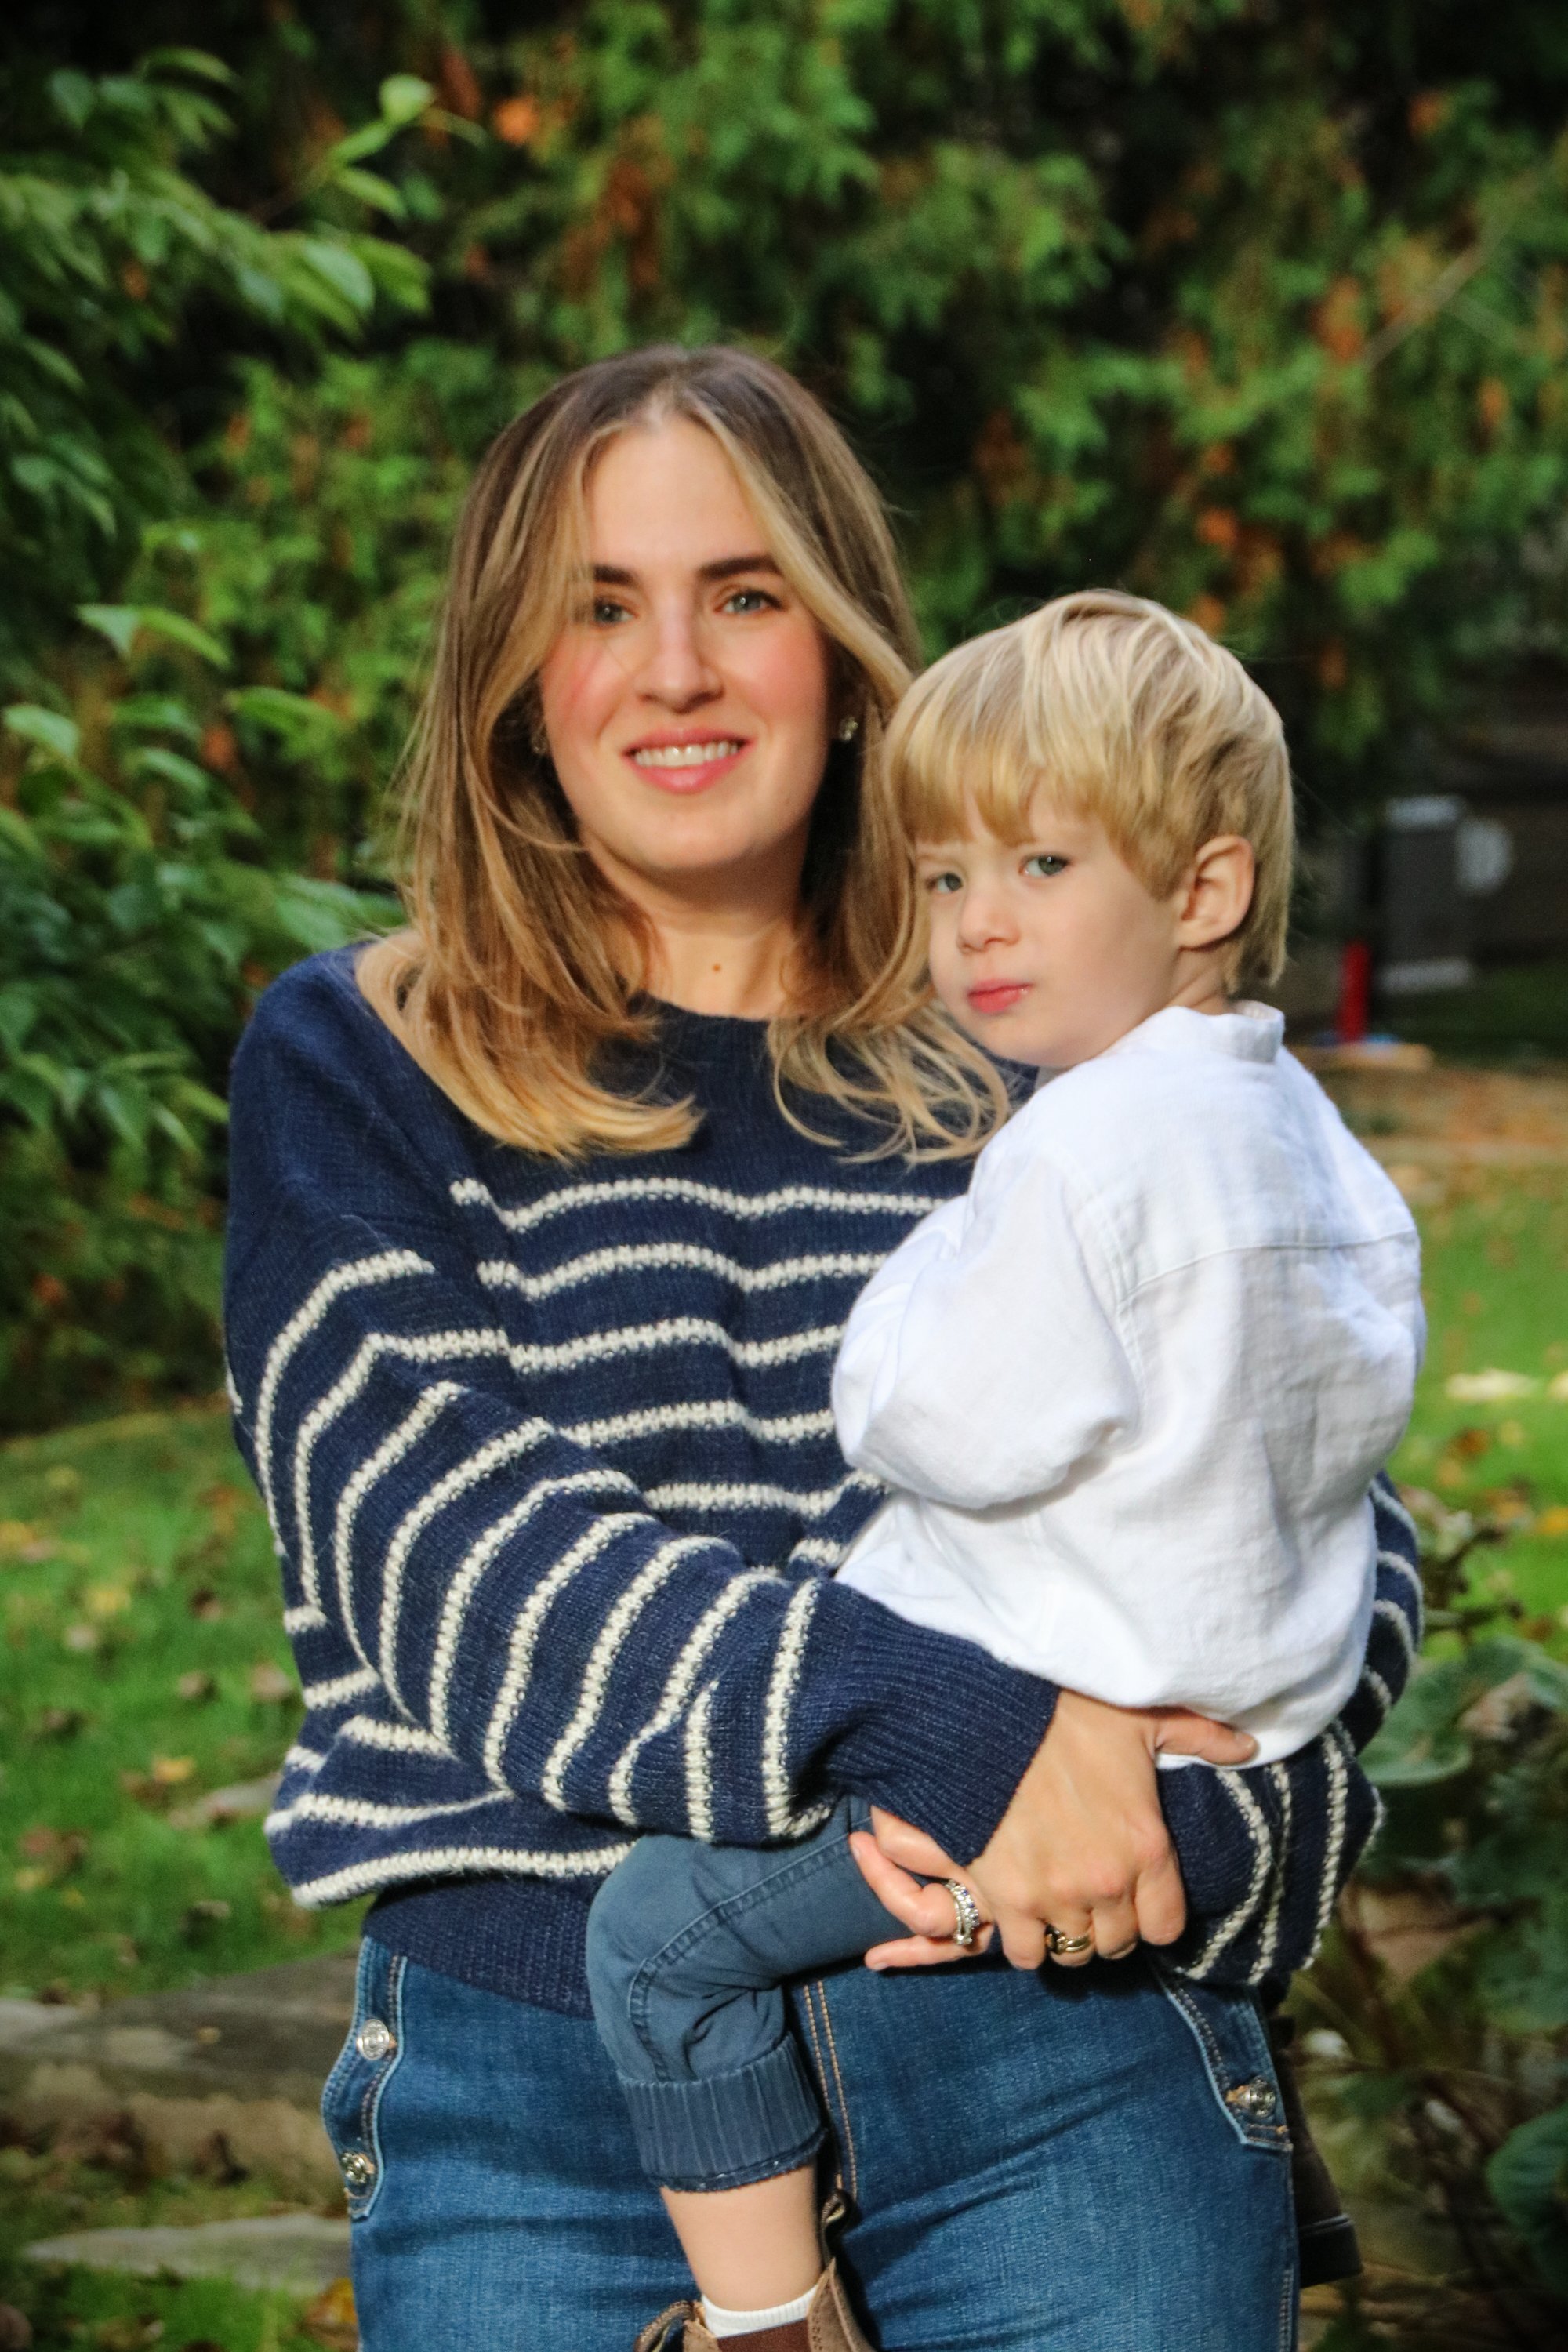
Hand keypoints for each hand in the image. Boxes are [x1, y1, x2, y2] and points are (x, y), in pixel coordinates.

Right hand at [866, 1692, 1256, 1973]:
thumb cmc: (1070, 1713)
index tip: (1136, 1897)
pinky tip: (1023, 1914)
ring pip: (1073, 1953)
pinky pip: (1025, 1954)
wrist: (990, 1714)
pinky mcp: (1008, 1897)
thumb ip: (1203, 1738)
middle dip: (1109, 1924)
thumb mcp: (1148, 1718)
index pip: (1166, 1928)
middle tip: (1092, 1897)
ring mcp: (1056, 1895)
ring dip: (1069, 1934)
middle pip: (1118, 1943)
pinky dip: (1026, 1942)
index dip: (1152, 1916)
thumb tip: (1250, 1746)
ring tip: (1059, 1907)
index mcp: (1147, 1848)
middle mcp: (1107, 1884)